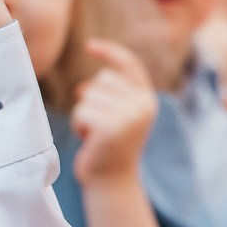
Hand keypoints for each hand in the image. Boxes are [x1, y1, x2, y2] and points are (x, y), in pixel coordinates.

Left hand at [72, 39, 158, 185]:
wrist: (111, 181)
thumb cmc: (108, 147)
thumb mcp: (114, 118)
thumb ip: (107, 100)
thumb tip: (82, 88)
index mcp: (147, 100)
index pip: (129, 65)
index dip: (109, 52)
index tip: (89, 45)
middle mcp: (143, 105)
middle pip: (102, 79)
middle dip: (92, 100)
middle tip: (100, 126)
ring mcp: (129, 116)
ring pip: (89, 95)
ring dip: (84, 114)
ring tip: (96, 134)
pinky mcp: (112, 127)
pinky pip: (81, 111)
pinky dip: (78, 125)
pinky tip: (89, 140)